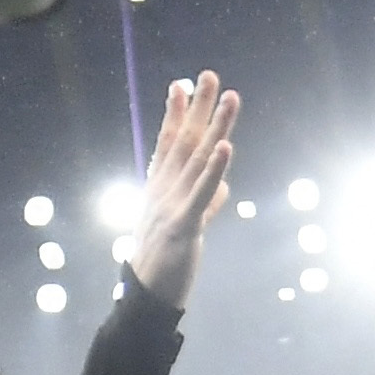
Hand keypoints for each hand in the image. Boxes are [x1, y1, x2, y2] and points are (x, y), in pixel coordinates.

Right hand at [124, 73, 238, 308]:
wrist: (144, 298)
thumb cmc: (163, 262)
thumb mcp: (183, 227)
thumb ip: (204, 205)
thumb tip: (223, 191)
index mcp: (160, 189)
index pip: (169, 144)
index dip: (177, 114)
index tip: (183, 85)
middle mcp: (163, 191)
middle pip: (185, 141)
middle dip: (199, 107)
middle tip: (210, 75)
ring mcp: (171, 205)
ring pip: (198, 159)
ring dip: (216, 127)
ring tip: (230, 98)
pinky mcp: (184, 225)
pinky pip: (201, 193)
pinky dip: (214, 169)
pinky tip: (224, 147)